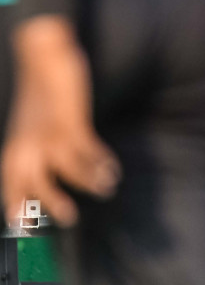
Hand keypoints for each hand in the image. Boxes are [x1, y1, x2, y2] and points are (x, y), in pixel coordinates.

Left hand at [1, 18, 120, 228]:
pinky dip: (102, 162)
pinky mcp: (71, 122)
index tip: (24, 227)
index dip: (16, 207)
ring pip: (67, 170)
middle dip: (52, 203)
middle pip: (35, 184)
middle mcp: (28, 145)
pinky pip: (89, 151)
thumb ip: (32, 147)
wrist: (44, 56)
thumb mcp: (28, 124)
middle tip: (70, 218)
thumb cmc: (39, 91)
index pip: (10, 185)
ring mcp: (49, 134)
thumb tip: (46, 171)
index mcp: (15, 148)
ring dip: (89, 182)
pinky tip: (113, 168)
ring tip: (107, 188)